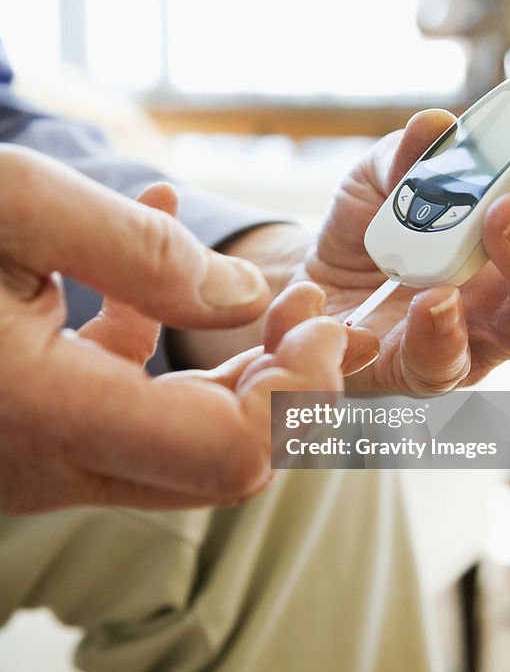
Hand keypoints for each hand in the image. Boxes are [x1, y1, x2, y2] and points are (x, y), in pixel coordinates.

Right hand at [0, 147, 365, 513]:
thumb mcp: (9, 206)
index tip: (317, 320)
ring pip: (177, 445)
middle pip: (218, 465)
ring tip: (267, 294)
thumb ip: (138, 250)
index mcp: (43, 414)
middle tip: (311, 309)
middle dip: (286, 391)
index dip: (298, 396)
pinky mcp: (28, 432)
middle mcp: (44, 462)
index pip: (228, 457)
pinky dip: (163, 349)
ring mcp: (35, 459)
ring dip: (239, 374)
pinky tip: (160, 267)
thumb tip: (246, 295)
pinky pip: (121, 408)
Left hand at [302, 63, 509, 391]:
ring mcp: (489, 333)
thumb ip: (411, 153)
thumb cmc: (373, 227)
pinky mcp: (430, 368)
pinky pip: (451, 366)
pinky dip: (446, 332)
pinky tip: (434, 297)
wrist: (313, 287)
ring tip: (505, 212)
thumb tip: (435, 127)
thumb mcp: (383, 174)